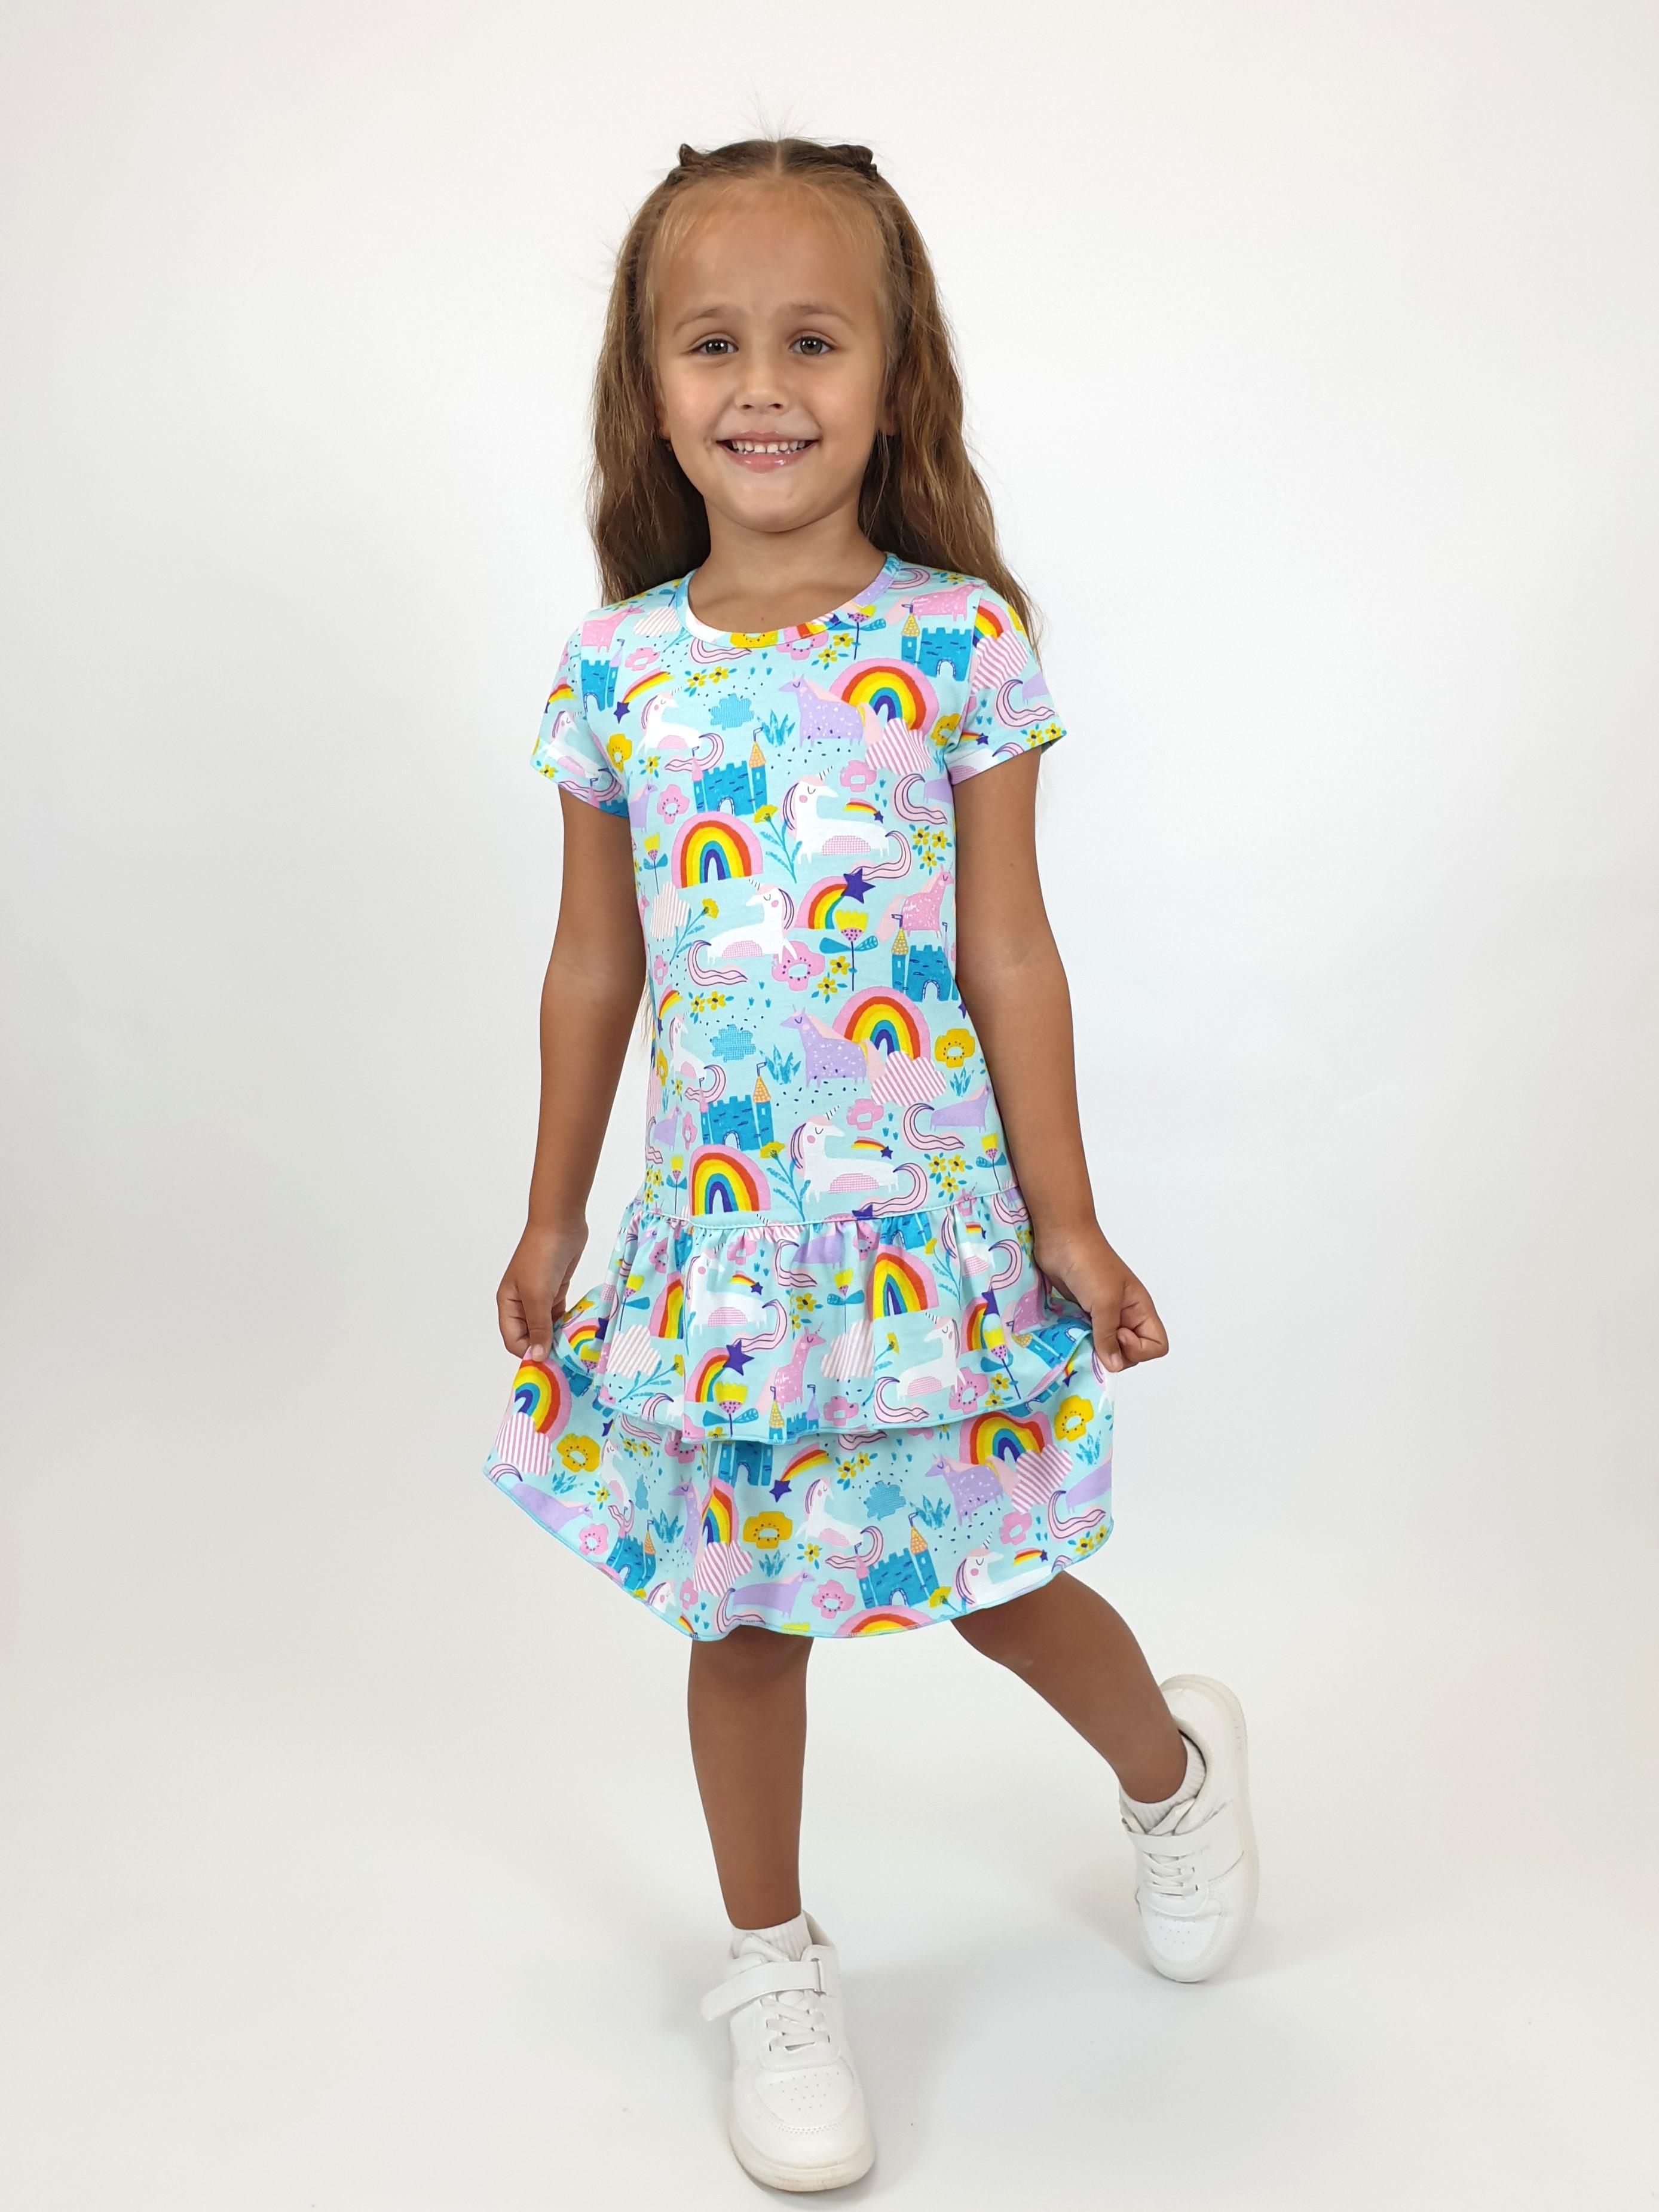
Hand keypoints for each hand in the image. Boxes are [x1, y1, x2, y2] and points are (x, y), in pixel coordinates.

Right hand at [496, 1219, 586, 1361]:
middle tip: (567, 1360)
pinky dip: (567, 1323)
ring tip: (575, 1349)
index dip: (529, 1353)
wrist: (560, 1222)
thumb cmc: (542, 1256)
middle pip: (530, 1336)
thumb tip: (537, 1357)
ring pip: (546, 1326)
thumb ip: (538, 1327)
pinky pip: (559, 1315)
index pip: (513, 1340)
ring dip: (558, 1336)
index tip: (551, 1365)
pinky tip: (579, 1332)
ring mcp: (539, 1296)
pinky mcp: (556, 1290)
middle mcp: (521, 1303)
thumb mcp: (537, 1295)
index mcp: (507, 1304)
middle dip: (545, 1347)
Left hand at [1031, 1224, 1168, 1373]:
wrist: (1061, 1238)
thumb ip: (1108, 1336)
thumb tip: (1114, 1365)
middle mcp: (1125, 1315)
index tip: (1118, 1333)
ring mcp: (1103, 1315)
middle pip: (1131, 1352)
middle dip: (1116, 1352)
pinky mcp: (1082, 1313)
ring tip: (1081, 1334)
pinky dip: (1081, 1341)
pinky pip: (1087, 1338)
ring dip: (1095, 1348)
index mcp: (1140, 1309)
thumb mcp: (1104, 1301)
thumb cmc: (1089, 1262)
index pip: (1157, 1345)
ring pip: (1107, 1348)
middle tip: (1096, 1334)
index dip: (1140, 1349)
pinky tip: (1070, 1334)